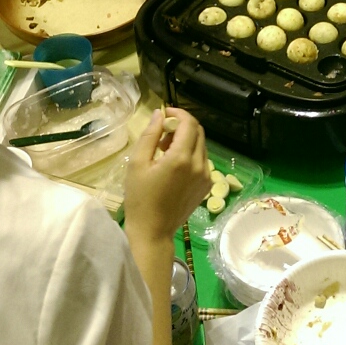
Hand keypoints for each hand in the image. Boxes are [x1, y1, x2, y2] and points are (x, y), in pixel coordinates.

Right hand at [124, 108, 210, 245]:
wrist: (153, 231)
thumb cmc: (139, 198)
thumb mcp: (137, 163)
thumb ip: (150, 135)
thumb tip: (160, 113)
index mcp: (181, 158)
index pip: (188, 123)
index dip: (177, 113)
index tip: (164, 114)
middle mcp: (199, 164)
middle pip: (198, 131)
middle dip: (181, 126)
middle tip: (162, 134)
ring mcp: (206, 176)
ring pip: (201, 145)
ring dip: (186, 140)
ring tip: (165, 151)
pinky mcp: (207, 185)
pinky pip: (203, 160)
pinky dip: (191, 154)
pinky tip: (174, 166)